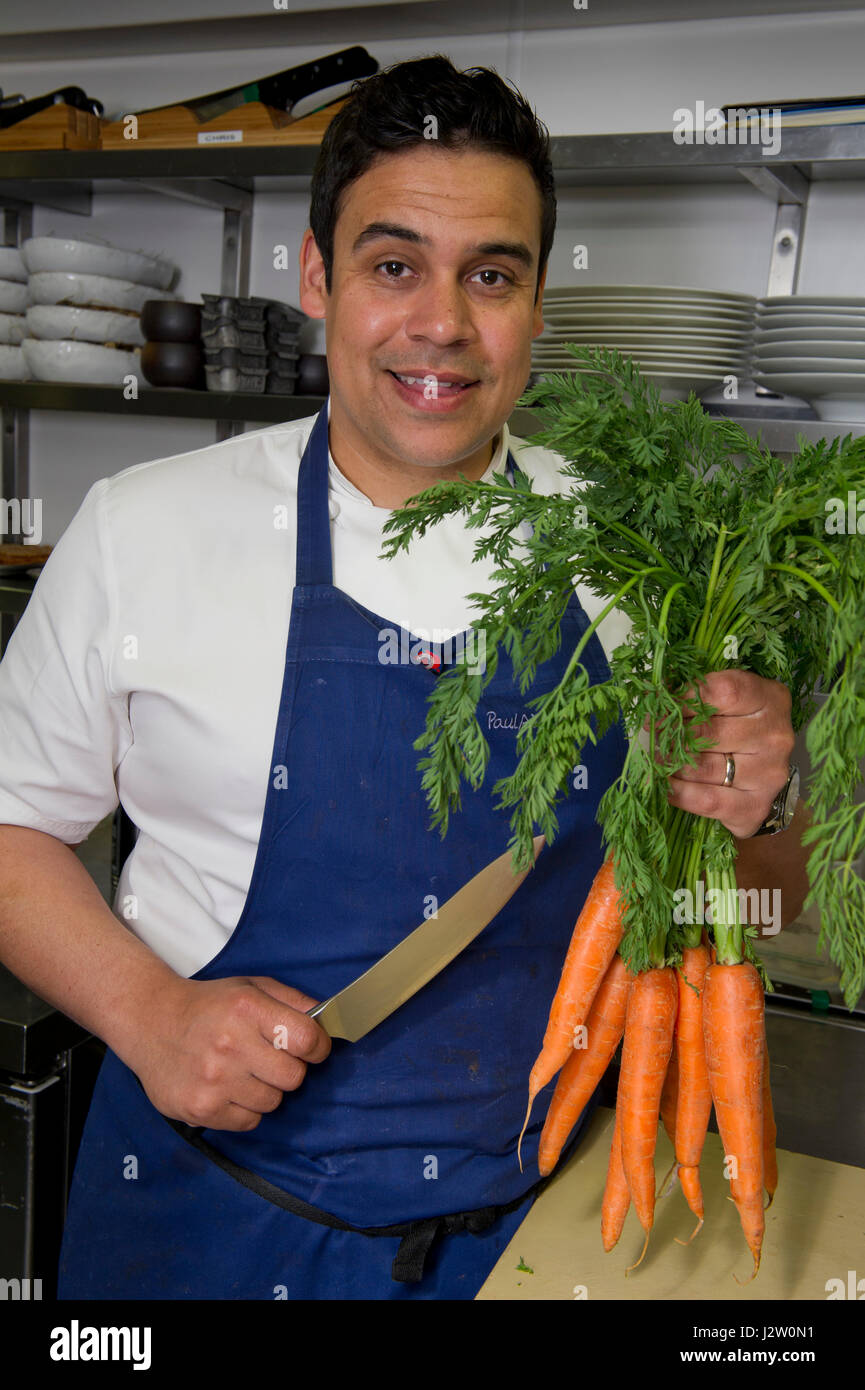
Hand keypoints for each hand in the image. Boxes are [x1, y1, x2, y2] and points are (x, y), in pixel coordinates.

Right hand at [124, 974, 330, 1131]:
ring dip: (265, 1090)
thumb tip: (329, 1021)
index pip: (307, 1039)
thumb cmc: (209, 1006)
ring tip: (242, 1071)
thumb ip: (294, 1001)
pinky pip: (249, 1121)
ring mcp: (213, 1079)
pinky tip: (227, 1087)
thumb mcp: (251, 988)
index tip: (309, 1047)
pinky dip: (244, 1108)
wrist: (150, 1021)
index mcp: (246, 1008)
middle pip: (294, 1077)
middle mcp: (230, 1043)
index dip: (317, 1046)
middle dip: (288, 1068)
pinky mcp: (200, 1108)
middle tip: (267, 1058)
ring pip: (273, 1102)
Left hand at [651, 669, 795, 839]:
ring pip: (703, 766)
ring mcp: (769, 773)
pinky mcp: (756, 805)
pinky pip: (707, 800)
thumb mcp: (728, 703)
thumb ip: (699, 696)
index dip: (685, 698)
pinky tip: (665, 785)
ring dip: (672, 764)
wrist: (762, 778)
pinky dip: (680, 793)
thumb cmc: (738, 729)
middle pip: (709, 731)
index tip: (660, 708)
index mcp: (770, 699)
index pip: (724, 691)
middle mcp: (775, 735)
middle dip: (673, 735)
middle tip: (654, 738)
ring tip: (658, 760)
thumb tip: (657, 699)